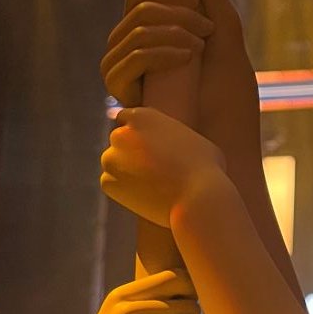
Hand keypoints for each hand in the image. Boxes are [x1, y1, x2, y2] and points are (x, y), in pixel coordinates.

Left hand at [100, 107, 226, 228]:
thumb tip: (170, 144)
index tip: (136, 140)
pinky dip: (124, 190)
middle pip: (120, 141)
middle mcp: (122, 133)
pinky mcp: (107, 183)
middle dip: (130, 153)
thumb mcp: (192, 139)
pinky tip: (147, 195)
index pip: (126, 117)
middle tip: (152, 169)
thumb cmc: (205, 168)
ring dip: (126, 171)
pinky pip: (112, 184)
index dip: (133, 130)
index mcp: (144, 116)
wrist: (197, 197)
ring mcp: (111, 158)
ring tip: (154, 185)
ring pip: (115, 163)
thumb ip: (172, 137)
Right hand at [102, 0, 260, 170]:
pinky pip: (125, 60)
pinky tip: (186, 59)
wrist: (230, 138)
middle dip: (178, 13)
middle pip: (136, 9)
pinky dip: (158, 51)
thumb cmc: (230, 92)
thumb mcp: (226, 31)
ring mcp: (124, 74)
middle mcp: (130, 51)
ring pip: (132, 32)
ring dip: (172, 33)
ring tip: (199, 51)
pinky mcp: (122, 96)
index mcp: (151, 34)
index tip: (205, 14)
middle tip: (208, 34)